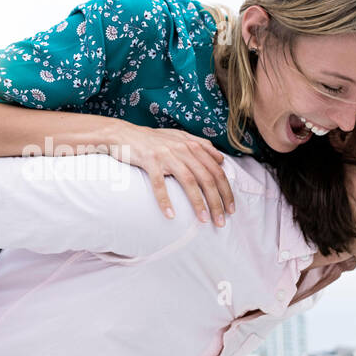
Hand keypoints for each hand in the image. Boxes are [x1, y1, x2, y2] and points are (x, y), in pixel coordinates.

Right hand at [114, 126, 235, 226]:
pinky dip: (165, 200)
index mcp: (193, 145)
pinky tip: (170, 215)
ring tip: (204, 220)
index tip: (230, 209)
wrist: (124, 134)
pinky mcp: (150, 161)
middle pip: (207, 178)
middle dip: (217, 202)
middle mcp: (183, 149)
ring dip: (198, 203)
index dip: (226, 191)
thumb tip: (221, 160)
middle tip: (221, 221)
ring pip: (189, 181)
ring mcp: (166, 155)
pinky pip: (159, 183)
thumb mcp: (180, 138)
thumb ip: (202, 146)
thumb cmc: (153, 140)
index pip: (217, 171)